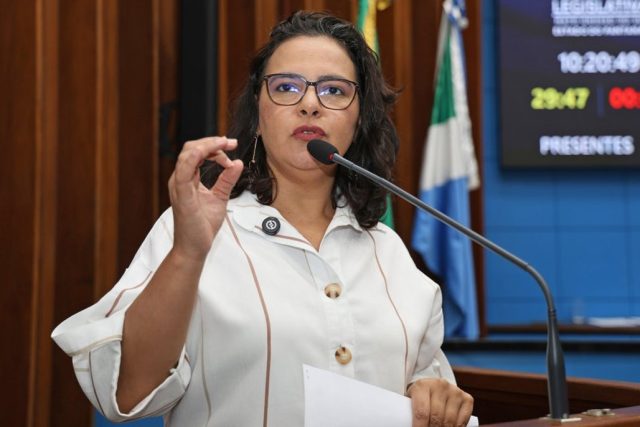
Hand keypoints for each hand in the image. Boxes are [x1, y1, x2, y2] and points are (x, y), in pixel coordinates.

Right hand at [168, 136, 242, 258]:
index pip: (197, 152)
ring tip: (225, 145)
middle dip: (212, 141)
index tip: (232, 146)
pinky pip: (184, 170)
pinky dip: (196, 156)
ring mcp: (179, 186)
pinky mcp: (182, 195)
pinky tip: (209, 152)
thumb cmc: (202, 225)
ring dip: (208, 145)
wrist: (195, 248)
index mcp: (187, 179)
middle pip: (191, 148)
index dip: (214, 145)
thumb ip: (227, 180)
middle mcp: (180, 179)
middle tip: (231, 143)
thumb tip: (238, 163)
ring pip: (188, 154)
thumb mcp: (220, 197)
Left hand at [407, 378, 473, 426]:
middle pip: (436, 418)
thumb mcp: (411, 400)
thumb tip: (404, 424)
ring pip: (449, 421)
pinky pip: (462, 421)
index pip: (422, 413)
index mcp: (422, 386)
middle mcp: (440, 386)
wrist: (434, 385)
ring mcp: (455, 391)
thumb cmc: (420, 397)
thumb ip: (409, 412)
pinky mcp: (466, 398)